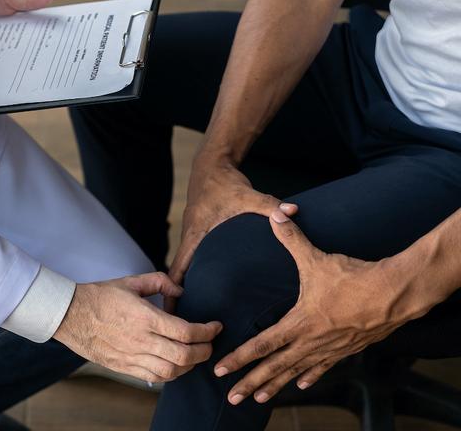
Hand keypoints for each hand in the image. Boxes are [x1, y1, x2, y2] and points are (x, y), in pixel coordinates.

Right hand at [53, 273, 222, 382]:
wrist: (70, 315)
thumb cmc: (99, 296)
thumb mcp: (131, 281)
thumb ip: (159, 282)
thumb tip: (181, 291)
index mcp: (145, 317)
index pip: (186, 332)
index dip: (207, 331)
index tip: (215, 327)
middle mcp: (140, 340)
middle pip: (184, 355)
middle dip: (204, 351)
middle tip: (210, 343)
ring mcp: (131, 356)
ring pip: (171, 371)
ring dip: (189, 366)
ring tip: (195, 355)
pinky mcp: (123, 366)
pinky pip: (154, 377)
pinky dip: (171, 374)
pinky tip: (175, 364)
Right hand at [166, 152, 297, 310]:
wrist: (210, 167)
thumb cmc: (225, 184)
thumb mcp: (248, 196)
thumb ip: (271, 206)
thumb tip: (292, 212)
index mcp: (196, 235)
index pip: (178, 268)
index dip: (172, 291)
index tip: (170, 312)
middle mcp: (189, 240)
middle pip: (176, 276)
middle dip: (175, 299)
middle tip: (179, 326)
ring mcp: (191, 239)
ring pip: (181, 271)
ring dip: (181, 291)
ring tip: (187, 318)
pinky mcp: (196, 238)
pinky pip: (189, 263)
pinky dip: (188, 279)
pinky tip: (199, 294)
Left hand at [214, 210, 430, 404]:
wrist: (395, 294)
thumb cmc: (355, 277)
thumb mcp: (318, 258)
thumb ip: (293, 239)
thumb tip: (277, 215)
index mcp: (299, 323)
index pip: (261, 345)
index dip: (239, 358)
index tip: (219, 369)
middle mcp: (311, 342)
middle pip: (274, 368)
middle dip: (250, 384)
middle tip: (232, 399)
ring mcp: (329, 349)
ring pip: (295, 373)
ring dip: (275, 386)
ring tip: (258, 400)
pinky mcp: (345, 349)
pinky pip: (323, 367)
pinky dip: (310, 376)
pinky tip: (301, 385)